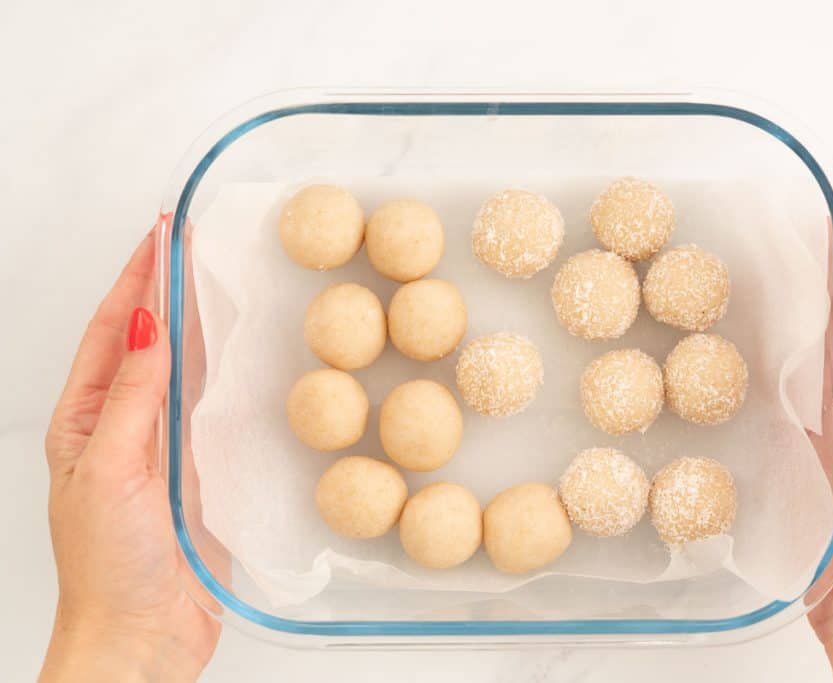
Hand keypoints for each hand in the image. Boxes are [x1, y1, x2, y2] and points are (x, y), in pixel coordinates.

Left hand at [40, 231, 218, 681]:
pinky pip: (213, 409)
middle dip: (165, 288)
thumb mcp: (110, 470)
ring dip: (196, 323)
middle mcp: (125, 426)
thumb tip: (146, 328)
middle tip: (192, 241)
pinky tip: (240, 354)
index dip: (136, 277)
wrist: (144, 634)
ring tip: (215, 279)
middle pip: (147, 340)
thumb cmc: (110, 564)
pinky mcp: (202, 470)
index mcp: (86, 420)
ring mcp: (164, 447)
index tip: (161, 233)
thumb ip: (132, 398)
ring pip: (182, 369)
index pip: (113, 330)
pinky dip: (225, 373)